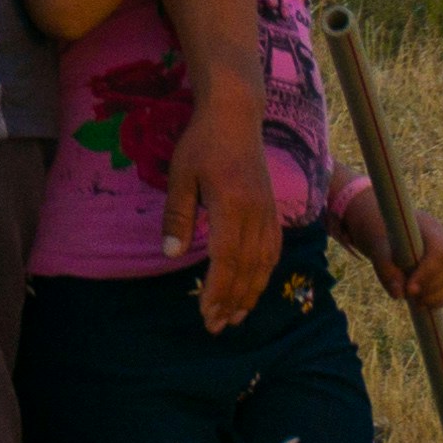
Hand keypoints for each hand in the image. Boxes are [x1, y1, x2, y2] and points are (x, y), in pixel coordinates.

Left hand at [158, 89, 279, 331]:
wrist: (235, 116)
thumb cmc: (202, 143)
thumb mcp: (180, 176)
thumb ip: (177, 215)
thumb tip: (169, 254)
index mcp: (231, 206)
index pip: (226, 258)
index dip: (217, 289)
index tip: (206, 312)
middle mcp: (255, 213)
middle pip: (246, 267)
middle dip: (232, 300)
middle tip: (217, 327)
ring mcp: (268, 212)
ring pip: (264, 262)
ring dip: (250, 293)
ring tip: (237, 317)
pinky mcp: (272, 209)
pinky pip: (273, 249)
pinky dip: (264, 273)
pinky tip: (255, 287)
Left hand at [362, 208, 442, 309]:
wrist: (396, 236)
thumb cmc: (387, 244)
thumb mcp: (380, 253)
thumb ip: (387, 271)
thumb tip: (398, 295)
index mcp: (430, 229)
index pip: (438, 252)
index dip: (427, 273)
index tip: (410, 290)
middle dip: (431, 288)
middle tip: (413, 299)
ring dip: (437, 296)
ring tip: (418, 304)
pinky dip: (441, 299)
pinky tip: (426, 305)